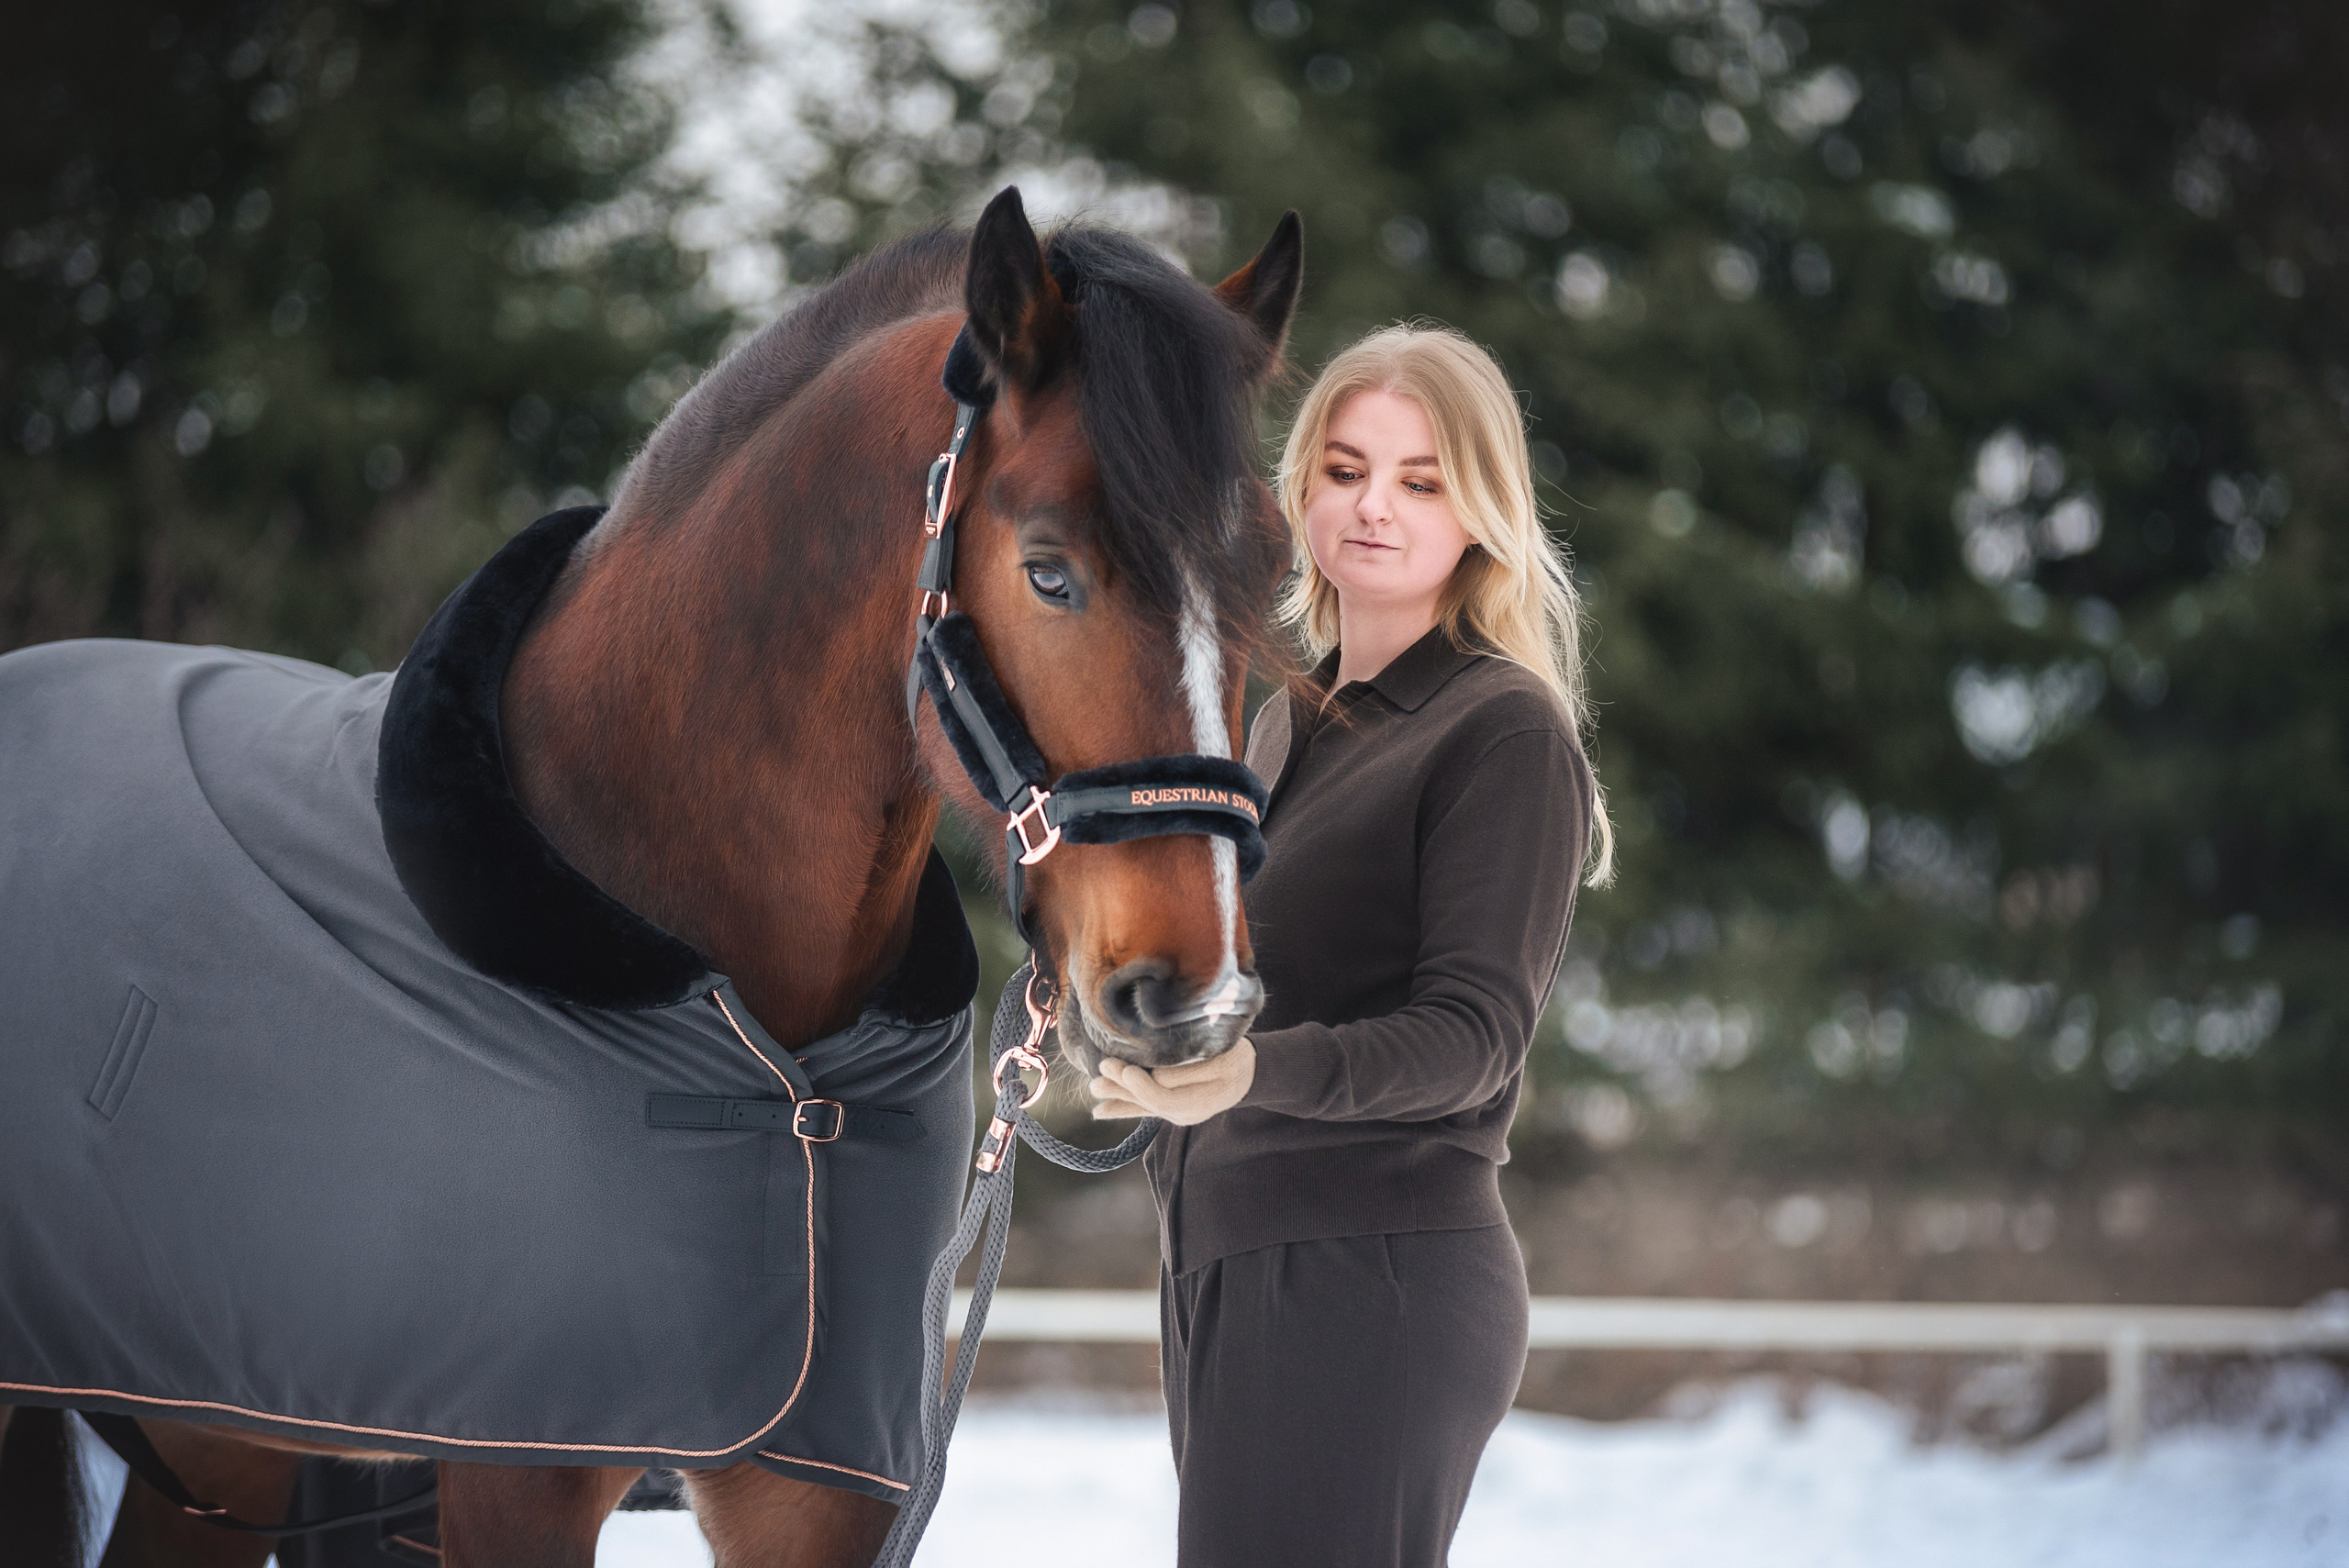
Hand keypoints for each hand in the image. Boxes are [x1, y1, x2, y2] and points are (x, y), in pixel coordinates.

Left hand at [1088, 1040, 1255, 1125]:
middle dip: (1122, 1086)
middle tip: (1102, 1068)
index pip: (1162, 1098)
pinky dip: (1121, 1109)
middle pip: (1147, 1102)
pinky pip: (1143, 1111)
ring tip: (1094, 1089)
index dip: (1142, 1085)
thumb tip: (1156, 1075)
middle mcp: (1183, 1113)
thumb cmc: (1235, 1059)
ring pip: (1141, 1106)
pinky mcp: (1170, 1109)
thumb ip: (1188, 1072)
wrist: (1249, 1073)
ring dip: (1116, 1096)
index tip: (1126, 1069)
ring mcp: (1175, 1114)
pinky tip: (1101, 1111)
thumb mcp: (1220, 1060)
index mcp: (1198, 1101)